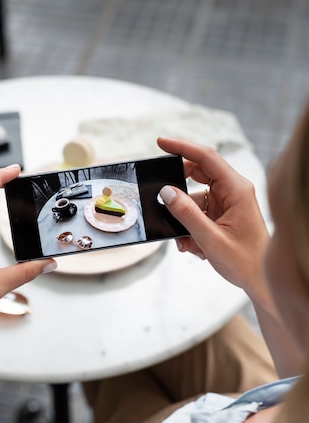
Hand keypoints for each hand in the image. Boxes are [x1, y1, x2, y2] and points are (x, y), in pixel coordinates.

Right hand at [158, 137, 269, 300]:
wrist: (262, 281)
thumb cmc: (245, 261)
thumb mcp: (210, 239)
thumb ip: (186, 214)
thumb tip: (166, 192)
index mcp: (236, 189)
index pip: (206, 158)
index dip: (182, 147)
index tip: (160, 142)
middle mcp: (233, 191)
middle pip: (198, 174)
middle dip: (178, 189)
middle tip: (162, 198)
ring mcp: (228, 202)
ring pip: (195, 197)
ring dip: (185, 218)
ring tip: (188, 243)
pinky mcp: (223, 214)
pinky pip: (199, 212)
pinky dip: (191, 227)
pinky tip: (195, 247)